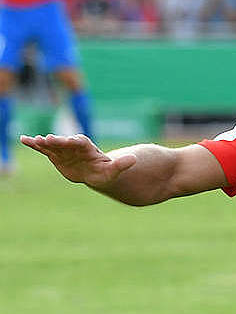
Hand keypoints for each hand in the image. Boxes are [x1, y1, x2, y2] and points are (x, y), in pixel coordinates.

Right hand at [20, 133, 135, 189]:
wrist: (95, 174)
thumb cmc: (105, 172)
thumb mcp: (114, 171)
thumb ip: (122, 164)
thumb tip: (135, 159)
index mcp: (87, 148)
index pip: (80, 142)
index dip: (74, 141)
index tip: (68, 141)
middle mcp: (74, 146)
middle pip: (64, 142)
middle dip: (57, 140)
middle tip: (46, 139)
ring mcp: (63, 149)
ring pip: (52, 144)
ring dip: (42, 142)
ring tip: (31, 140)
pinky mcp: (55, 154)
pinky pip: (43, 149)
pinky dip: (34, 144)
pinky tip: (23, 139)